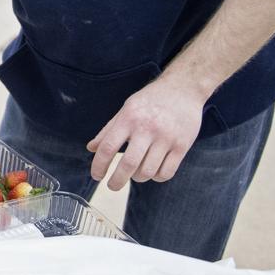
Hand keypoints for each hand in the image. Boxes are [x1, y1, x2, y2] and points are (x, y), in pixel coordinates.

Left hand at [86, 76, 205, 189]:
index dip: (99, 165)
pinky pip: (167, 172)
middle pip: (129, 164)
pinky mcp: (182, 146)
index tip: (96, 176)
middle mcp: (147, 128)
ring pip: (148, 171)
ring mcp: (166, 138)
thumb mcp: (126, 109)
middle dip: (117, 180)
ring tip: (135, 174)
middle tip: (112, 186)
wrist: (183, 88)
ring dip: (138, 178)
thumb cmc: (150, 100)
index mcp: (129, 118)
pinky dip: (157, 178)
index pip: (108, 147)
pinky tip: (153, 172)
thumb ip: (109, 130)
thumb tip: (91, 148)